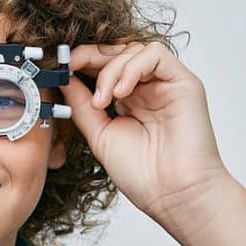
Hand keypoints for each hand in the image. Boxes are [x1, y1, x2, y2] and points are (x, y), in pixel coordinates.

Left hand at [59, 42, 230, 225]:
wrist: (174, 196)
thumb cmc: (144, 175)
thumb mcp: (99, 134)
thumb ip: (82, 104)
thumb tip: (63, 79)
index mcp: (129, 101)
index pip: (103, 66)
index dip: (81, 61)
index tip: (60, 67)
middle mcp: (148, 89)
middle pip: (117, 52)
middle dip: (90, 57)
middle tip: (70, 68)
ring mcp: (166, 84)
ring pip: (134, 50)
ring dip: (110, 69)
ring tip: (102, 100)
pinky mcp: (184, 83)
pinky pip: (156, 55)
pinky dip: (133, 67)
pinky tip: (121, 93)